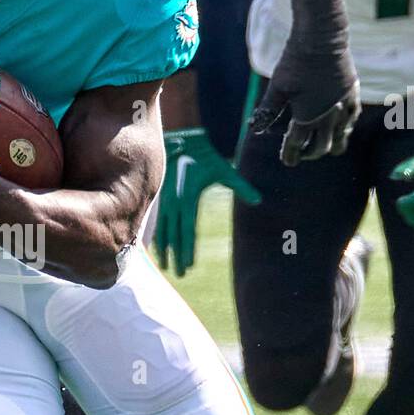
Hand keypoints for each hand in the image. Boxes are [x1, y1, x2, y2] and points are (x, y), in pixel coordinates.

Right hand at [153, 128, 260, 276]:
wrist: (180, 140)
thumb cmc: (203, 156)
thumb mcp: (223, 170)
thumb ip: (240, 187)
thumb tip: (258, 200)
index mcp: (188, 199)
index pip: (187, 231)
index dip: (187, 250)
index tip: (188, 266)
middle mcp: (174, 203)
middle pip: (174, 236)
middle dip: (176, 256)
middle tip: (178, 275)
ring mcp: (165, 201)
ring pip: (162, 231)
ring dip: (163, 250)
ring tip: (164, 266)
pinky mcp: (160, 197)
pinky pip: (156, 222)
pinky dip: (155, 236)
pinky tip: (155, 247)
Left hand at [251, 0, 360, 165]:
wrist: (322, 37)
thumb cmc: (296, 61)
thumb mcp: (277, 87)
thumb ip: (267, 110)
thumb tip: (254, 128)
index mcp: (307, 117)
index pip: (297, 144)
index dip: (291, 154)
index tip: (288, 161)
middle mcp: (327, 116)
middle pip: (321, 146)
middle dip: (310, 153)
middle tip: (302, 153)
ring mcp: (343, 105)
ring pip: (341, 136)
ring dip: (332, 145)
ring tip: (327, 148)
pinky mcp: (353, 92)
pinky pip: (353, 117)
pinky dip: (346, 127)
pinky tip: (343, 127)